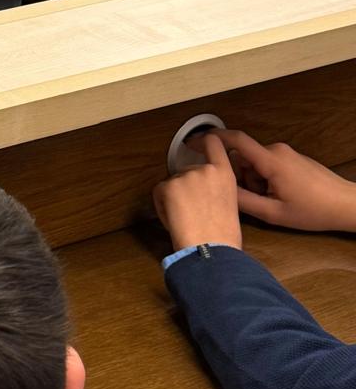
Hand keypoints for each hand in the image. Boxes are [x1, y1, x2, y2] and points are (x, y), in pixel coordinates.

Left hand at [152, 133, 242, 250]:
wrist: (210, 249)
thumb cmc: (222, 236)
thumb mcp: (229, 203)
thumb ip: (217, 188)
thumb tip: (203, 190)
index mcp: (225, 174)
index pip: (213, 143)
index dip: (202, 140)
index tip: (194, 141)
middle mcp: (205, 169)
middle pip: (186, 171)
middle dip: (185, 188)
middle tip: (192, 211)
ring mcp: (186, 176)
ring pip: (172, 184)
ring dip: (174, 198)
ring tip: (186, 218)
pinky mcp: (168, 185)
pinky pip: (159, 193)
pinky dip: (162, 205)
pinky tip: (175, 219)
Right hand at [222, 128, 355, 232]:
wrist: (346, 205)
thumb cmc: (314, 210)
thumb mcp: (274, 213)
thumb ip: (243, 201)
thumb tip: (220, 191)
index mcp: (271, 160)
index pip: (234, 140)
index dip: (211, 139)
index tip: (193, 143)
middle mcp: (277, 150)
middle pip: (243, 156)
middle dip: (239, 176)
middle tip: (250, 198)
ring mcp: (286, 153)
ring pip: (255, 162)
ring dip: (253, 180)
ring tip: (269, 201)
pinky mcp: (292, 158)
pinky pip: (268, 164)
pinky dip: (264, 179)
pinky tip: (278, 197)